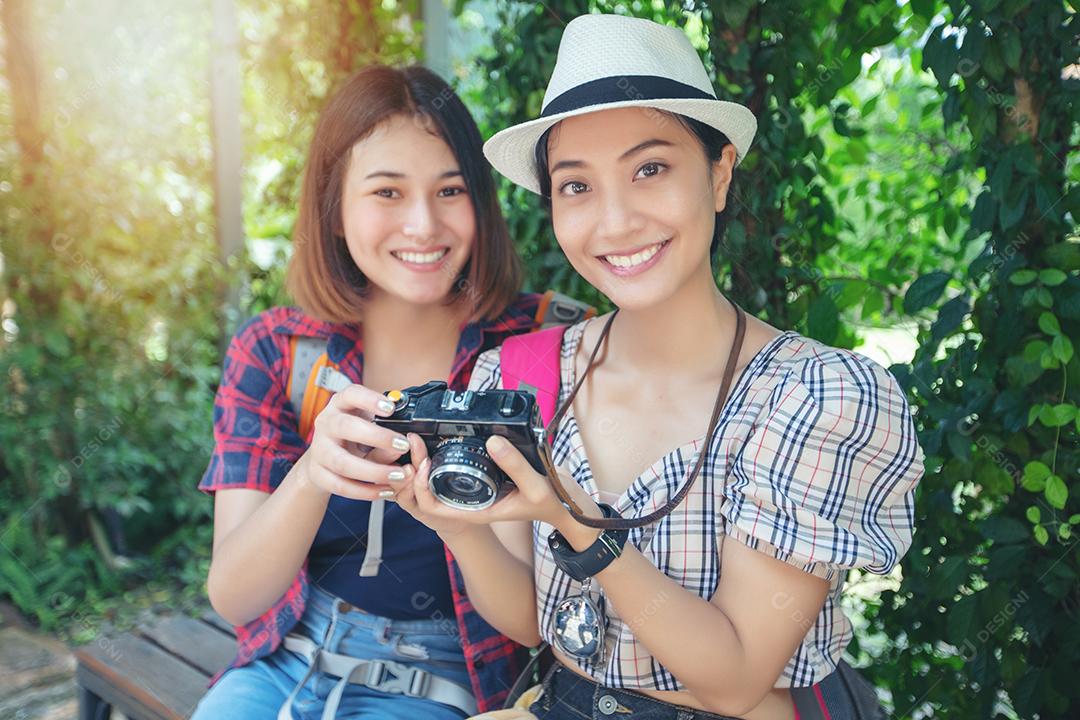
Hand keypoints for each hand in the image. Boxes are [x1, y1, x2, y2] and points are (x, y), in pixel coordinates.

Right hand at [300, 384, 411, 500]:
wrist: (323, 456)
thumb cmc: (353, 434)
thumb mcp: (369, 425)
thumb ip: (385, 433)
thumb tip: (402, 445)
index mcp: (340, 405)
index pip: (351, 394)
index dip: (369, 400)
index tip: (391, 408)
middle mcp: (326, 423)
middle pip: (345, 427)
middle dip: (377, 437)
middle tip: (403, 445)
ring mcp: (319, 449)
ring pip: (342, 462)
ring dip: (373, 471)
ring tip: (398, 474)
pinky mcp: (318, 473)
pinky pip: (340, 485)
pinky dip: (365, 491)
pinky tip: (385, 490)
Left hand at [393, 433, 593, 535]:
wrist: (566, 504)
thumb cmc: (551, 502)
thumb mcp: (535, 485)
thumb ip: (515, 464)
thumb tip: (492, 441)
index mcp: (477, 511)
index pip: (433, 508)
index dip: (420, 488)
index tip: (423, 464)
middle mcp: (472, 500)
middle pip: (430, 491)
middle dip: (417, 469)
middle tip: (416, 443)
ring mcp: (477, 488)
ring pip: (439, 478)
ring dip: (426, 460)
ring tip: (422, 438)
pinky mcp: (484, 474)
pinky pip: (456, 467)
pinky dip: (443, 455)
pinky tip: (442, 438)